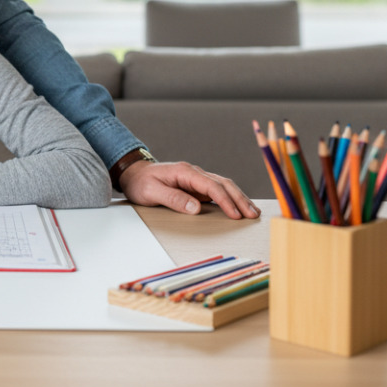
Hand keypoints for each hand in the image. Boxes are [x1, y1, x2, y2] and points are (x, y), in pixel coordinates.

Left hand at [119, 160, 258, 219]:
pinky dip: (231, 198)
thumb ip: (172, 199)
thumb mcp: (151, 192)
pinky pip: (218, 191)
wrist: (133, 173)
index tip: (235, 214)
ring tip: (253, 212)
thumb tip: (196, 208)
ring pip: (224, 186)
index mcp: (184, 171)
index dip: (225, 200)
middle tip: (253, 215)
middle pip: (223, 183)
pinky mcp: (196, 186)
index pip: (211, 185)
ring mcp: (196, 179)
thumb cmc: (140, 182)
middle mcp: (194, 173)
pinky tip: (239, 207)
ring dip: (239, 198)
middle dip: (239, 199)